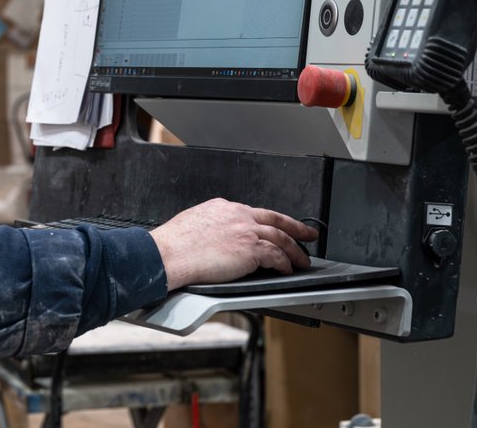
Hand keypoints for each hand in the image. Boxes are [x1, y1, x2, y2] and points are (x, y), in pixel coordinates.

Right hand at [149, 198, 318, 290]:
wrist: (168, 254)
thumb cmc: (173, 245)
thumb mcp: (193, 224)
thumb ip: (212, 228)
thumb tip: (216, 240)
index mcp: (222, 207)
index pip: (253, 213)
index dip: (268, 221)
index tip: (275, 226)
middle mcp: (237, 215)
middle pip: (275, 220)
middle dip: (295, 227)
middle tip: (308, 234)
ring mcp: (245, 230)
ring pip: (280, 237)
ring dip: (295, 250)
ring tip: (302, 260)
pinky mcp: (250, 249)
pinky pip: (276, 255)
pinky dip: (284, 263)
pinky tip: (287, 269)